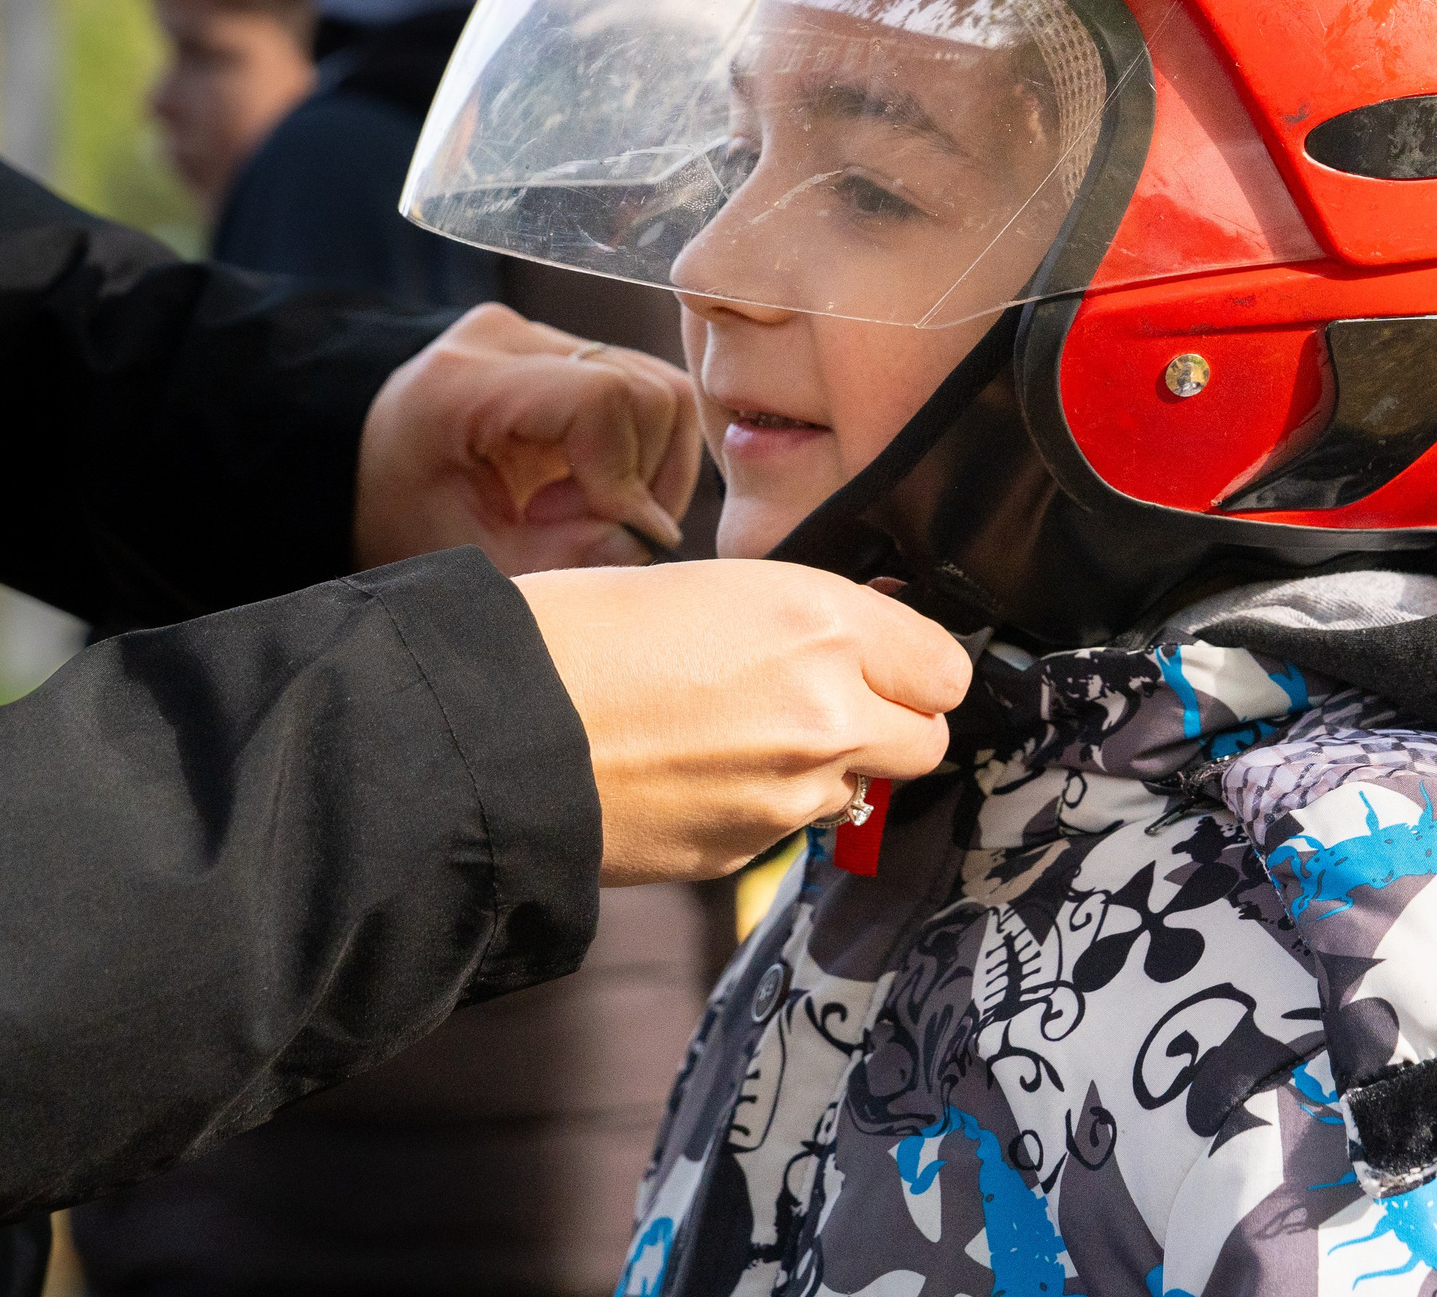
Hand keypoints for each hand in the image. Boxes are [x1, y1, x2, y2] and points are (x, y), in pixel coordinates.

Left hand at [354, 305, 701, 576]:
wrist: (366, 478)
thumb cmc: (406, 522)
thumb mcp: (470, 558)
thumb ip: (558, 556)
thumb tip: (644, 537)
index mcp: (460, 381)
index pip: (596, 396)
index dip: (625, 474)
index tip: (615, 534)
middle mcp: (505, 337)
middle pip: (641, 389)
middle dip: (640, 476)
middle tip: (586, 526)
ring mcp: (539, 334)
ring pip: (659, 388)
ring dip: (651, 465)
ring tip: (589, 510)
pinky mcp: (567, 348)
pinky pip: (647, 389)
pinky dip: (646, 450)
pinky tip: (597, 487)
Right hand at [516, 560, 972, 883]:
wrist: (491, 728)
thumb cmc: (580, 632)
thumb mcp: (709, 584)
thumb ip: (806, 619)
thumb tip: (863, 637)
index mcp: (822, 624)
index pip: (945, 667)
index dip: (915, 665)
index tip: (887, 660)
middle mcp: (828, 712)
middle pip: (927, 741)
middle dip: (892, 724)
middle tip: (830, 701)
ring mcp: (789, 794)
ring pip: (860, 789)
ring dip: (824, 767)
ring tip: (734, 732)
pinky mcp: (745, 852)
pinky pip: (789, 827)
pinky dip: (763, 805)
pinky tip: (696, 772)